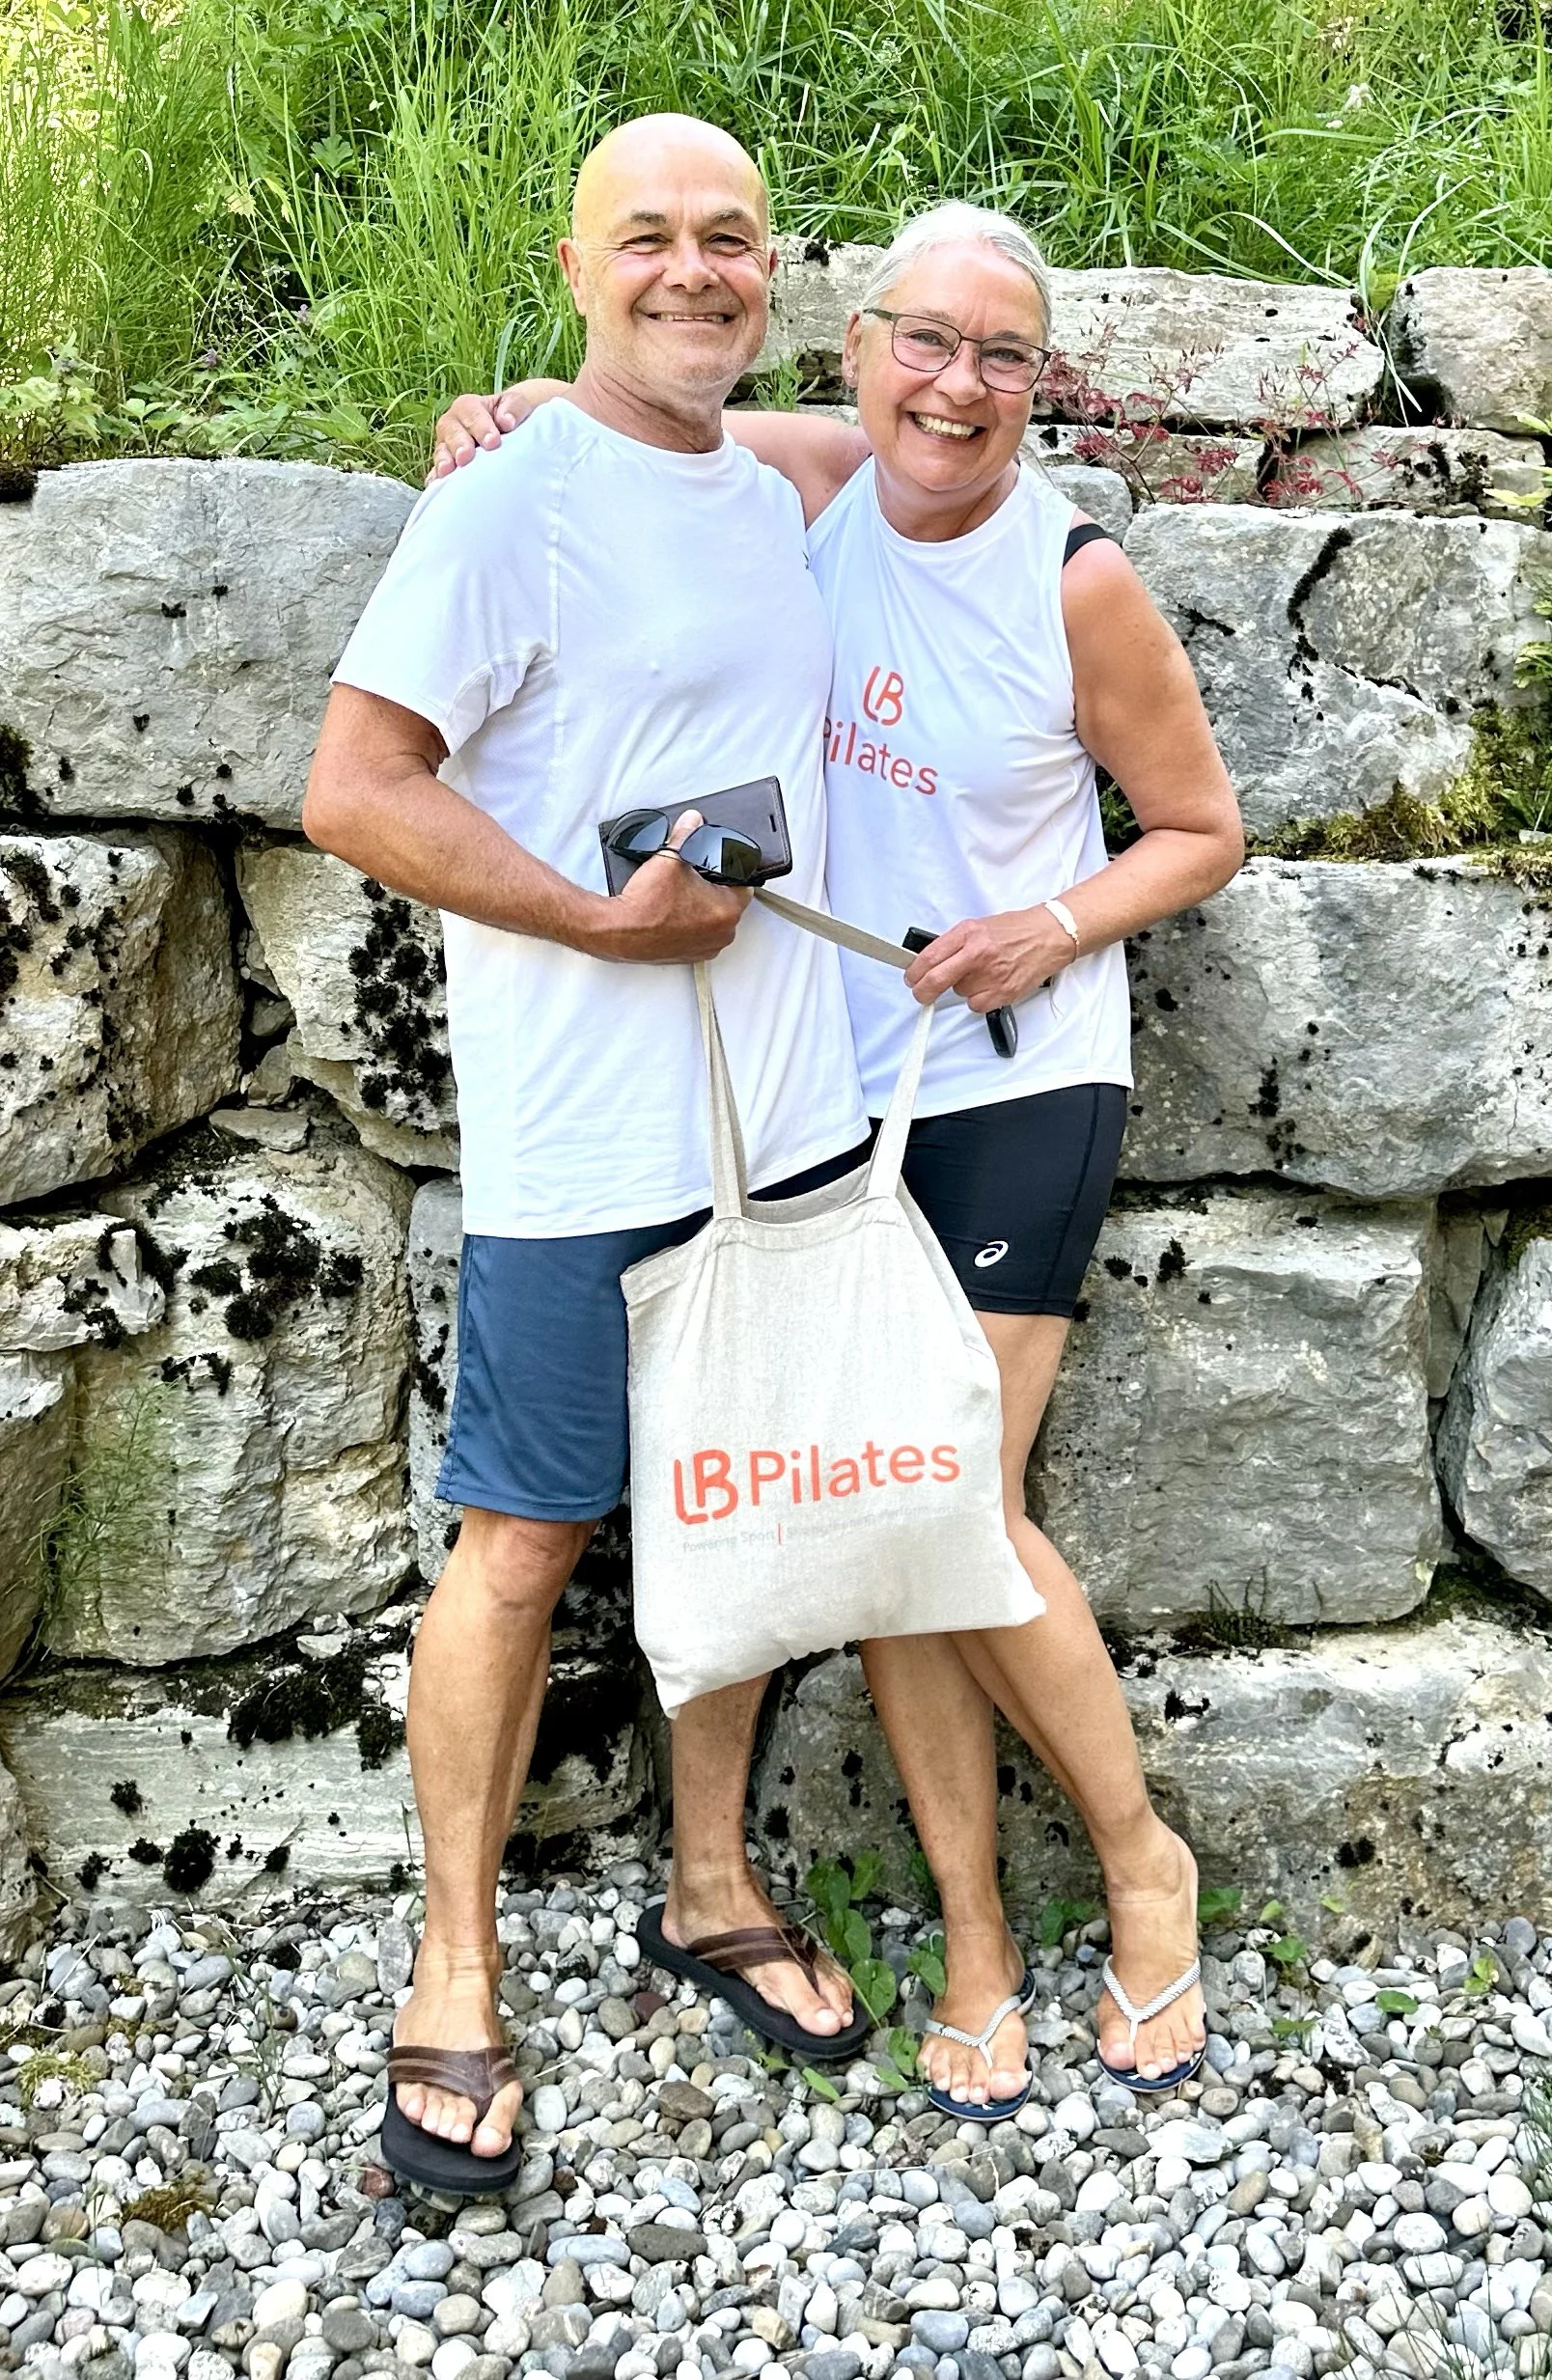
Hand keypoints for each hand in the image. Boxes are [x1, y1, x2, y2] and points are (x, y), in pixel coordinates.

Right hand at [427, 379, 571, 480]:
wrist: (515, 433)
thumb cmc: (515, 417)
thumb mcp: (519, 405)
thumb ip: (515, 407)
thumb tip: (506, 421)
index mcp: (470, 407)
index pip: (470, 412)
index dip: (480, 426)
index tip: (493, 442)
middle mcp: (455, 424)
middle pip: (450, 431)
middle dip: (459, 444)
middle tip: (466, 457)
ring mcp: (448, 447)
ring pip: (442, 450)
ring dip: (444, 461)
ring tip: (448, 471)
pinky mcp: (448, 467)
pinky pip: (438, 472)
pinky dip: (437, 478)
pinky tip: (437, 485)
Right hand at [586, 811, 750, 964]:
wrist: (619, 931)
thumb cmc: (646, 905)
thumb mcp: (669, 858)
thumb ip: (685, 835)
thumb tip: (692, 820)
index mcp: (727, 911)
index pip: (744, 883)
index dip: (731, 870)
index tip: (718, 866)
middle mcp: (723, 934)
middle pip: (729, 902)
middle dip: (716, 889)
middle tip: (696, 878)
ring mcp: (707, 948)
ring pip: (714, 919)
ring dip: (704, 907)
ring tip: (683, 894)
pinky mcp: (690, 956)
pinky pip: (699, 934)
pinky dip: (691, 923)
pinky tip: (674, 911)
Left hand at [904, 908, 1073, 1010]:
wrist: (1049, 936)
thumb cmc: (1015, 930)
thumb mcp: (978, 926)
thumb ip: (953, 943)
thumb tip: (929, 961)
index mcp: (968, 933)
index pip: (929, 957)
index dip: (914, 972)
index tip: (911, 978)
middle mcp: (977, 953)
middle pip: (936, 980)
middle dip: (922, 991)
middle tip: (921, 994)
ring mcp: (991, 974)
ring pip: (959, 993)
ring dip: (963, 988)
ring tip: (982, 973)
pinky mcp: (1003, 992)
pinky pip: (976, 1005)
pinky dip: (979, 999)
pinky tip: (991, 984)